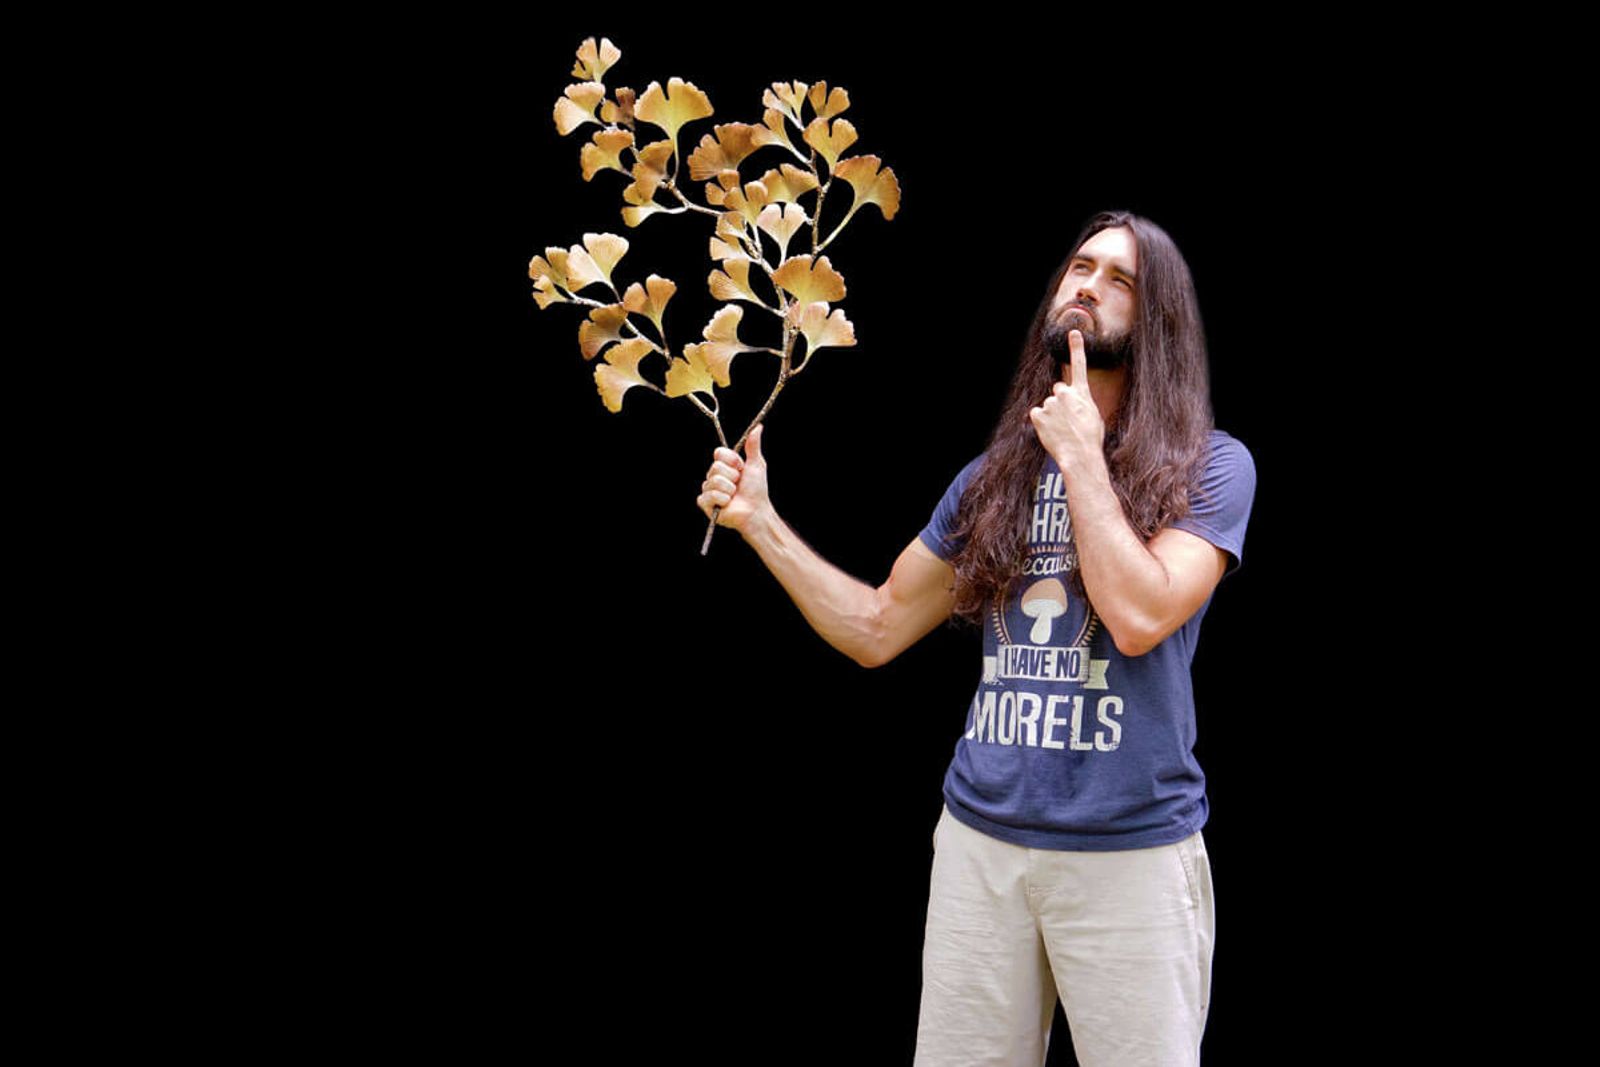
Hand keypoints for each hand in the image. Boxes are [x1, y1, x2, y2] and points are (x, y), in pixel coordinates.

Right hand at [698, 423, 770, 532]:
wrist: (756, 510)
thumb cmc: (757, 490)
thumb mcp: (756, 464)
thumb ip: (753, 445)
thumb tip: (757, 427)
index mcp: (724, 466)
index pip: (719, 453)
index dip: (731, 460)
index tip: (741, 468)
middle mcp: (714, 476)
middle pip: (716, 467)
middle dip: (732, 477)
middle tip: (738, 484)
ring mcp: (709, 490)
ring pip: (714, 481)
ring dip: (729, 489)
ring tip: (734, 495)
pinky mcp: (706, 503)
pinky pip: (709, 495)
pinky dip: (722, 499)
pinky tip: (728, 503)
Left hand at [1028, 328, 1104, 478]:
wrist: (1080, 454)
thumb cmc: (1090, 438)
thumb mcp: (1093, 416)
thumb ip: (1081, 403)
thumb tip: (1073, 405)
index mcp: (1081, 393)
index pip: (1079, 365)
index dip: (1076, 347)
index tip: (1073, 333)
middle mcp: (1064, 393)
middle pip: (1058, 390)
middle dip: (1060, 401)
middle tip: (1068, 419)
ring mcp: (1050, 403)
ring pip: (1048, 406)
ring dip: (1053, 416)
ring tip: (1062, 430)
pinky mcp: (1037, 414)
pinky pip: (1038, 415)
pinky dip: (1042, 423)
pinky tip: (1051, 432)